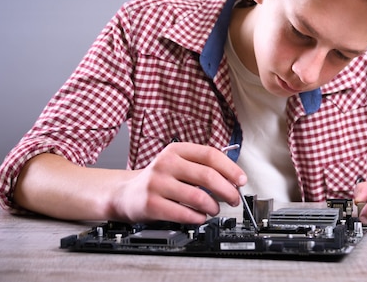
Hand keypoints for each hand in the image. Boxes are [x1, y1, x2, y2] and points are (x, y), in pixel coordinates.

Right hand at [110, 143, 246, 223]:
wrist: (126, 193)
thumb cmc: (159, 179)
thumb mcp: (177, 163)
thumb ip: (201, 166)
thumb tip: (233, 178)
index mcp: (176, 150)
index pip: (210, 155)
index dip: (230, 168)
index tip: (241, 180)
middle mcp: (166, 163)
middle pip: (207, 175)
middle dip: (227, 190)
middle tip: (234, 199)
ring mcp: (157, 183)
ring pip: (198, 196)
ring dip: (213, 206)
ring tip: (214, 210)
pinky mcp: (151, 204)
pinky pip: (183, 213)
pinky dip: (198, 217)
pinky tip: (200, 217)